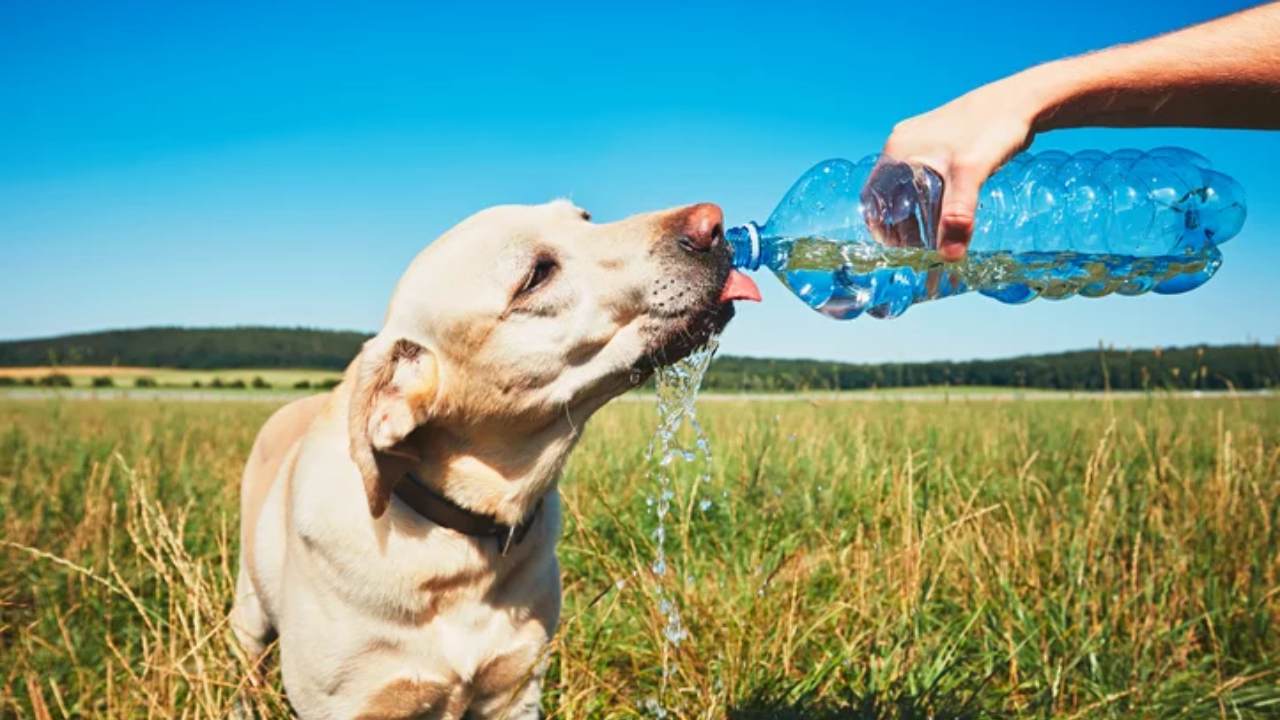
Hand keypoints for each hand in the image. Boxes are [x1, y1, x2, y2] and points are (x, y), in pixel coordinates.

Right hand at [879, 80, 1039, 260]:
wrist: (1022, 101)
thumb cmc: (992, 129)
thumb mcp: (971, 174)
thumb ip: (958, 215)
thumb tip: (949, 258)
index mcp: (898, 150)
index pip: (873, 197)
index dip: (880, 226)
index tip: (897, 250)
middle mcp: (903, 144)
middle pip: (890, 195)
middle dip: (901, 224)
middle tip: (920, 249)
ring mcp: (920, 141)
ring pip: (908, 187)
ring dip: (917, 212)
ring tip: (936, 236)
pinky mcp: (939, 142)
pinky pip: (924, 177)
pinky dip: (931, 199)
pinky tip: (949, 211)